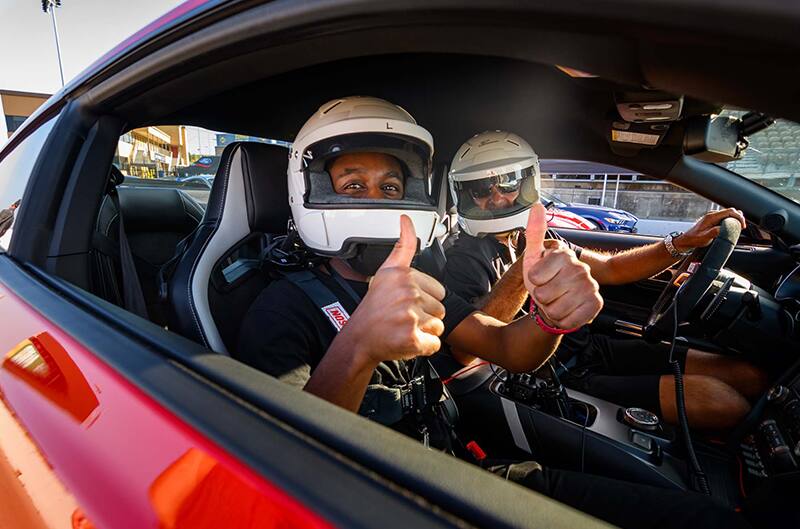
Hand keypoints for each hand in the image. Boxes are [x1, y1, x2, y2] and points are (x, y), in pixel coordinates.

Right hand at [342, 215, 445, 365]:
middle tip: (403, 316)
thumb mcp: (385, 272)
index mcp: (402, 275)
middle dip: (425, 315)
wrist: (359, 338)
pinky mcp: (413, 337)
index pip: (438, 290)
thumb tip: (407, 220)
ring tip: (403, 327)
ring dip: (424, 331)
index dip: (424, 298)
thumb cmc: (373, 309)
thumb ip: (402, 247)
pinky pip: (434, 343)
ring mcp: (410, 315)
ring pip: (438, 326)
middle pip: (440, 308)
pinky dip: (423, 346)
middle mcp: (407, 292)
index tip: (407, 302)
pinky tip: (405, 340)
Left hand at [523, 203, 602, 328]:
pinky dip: (564, 320)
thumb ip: (534, 233)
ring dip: (552, 310)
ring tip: (557, 301)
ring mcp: (590, 286)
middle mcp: (580, 269)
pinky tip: (567, 311)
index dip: (533, 282)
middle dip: (542, 298)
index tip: (540, 278)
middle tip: (549, 292)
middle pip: (545, 294)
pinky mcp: (596, 304)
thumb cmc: (543, 280)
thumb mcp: (533, 257)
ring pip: (556, 309)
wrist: (556, 302)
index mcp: (563, 255)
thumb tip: (537, 206)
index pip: (535, 276)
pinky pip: (570, 320)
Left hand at [674, 208, 745, 251]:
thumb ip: (714, 232)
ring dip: (735, 219)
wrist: (687, 239)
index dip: (738, 217)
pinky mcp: (714, 220)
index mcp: (711, 217)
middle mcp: (713, 215)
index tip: (742, 225)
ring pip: (729, 214)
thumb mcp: (705, 237)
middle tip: (741, 228)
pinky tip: (732, 228)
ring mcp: (713, 217)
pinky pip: (725, 218)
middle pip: (731, 211)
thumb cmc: (695, 239)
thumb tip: (724, 229)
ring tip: (738, 228)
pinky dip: (731, 221)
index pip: (730, 211)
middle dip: (739, 218)